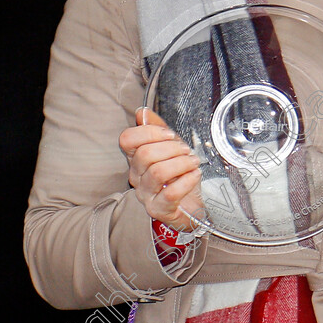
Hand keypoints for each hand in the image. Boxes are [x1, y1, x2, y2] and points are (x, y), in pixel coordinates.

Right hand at [120, 107, 203, 231]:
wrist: (192, 204)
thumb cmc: (180, 175)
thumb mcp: (171, 147)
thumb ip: (157, 128)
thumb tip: (142, 112)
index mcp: (136, 158)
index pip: (127, 140)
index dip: (149, 132)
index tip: (169, 134)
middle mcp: (137, 176)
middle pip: (144, 155)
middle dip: (171, 148)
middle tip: (186, 150)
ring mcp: (146, 195)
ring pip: (158, 172)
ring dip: (181, 163)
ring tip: (194, 162)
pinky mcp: (159, 209)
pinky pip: (171, 193)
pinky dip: (187, 180)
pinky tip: (195, 175)